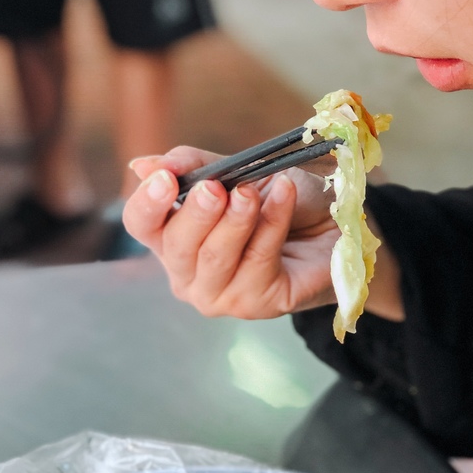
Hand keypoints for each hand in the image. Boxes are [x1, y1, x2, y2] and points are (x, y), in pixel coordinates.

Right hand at [122, 146, 339, 318]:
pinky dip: (271, 223)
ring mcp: (221, 296)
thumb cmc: (280, 202)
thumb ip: (194, 167)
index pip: (141, 224)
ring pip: (216, 256)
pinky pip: (258, 261)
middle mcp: (189, 275)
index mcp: (173, 239)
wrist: (332, 226)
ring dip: (237, 218)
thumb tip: (143, 167)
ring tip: (252, 191)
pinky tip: (284, 197)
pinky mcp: (259, 305)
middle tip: (218, 187)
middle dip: (197, 212)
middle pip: (177, 245)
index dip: (148, 202)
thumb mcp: (236, 172)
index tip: (166, 179)